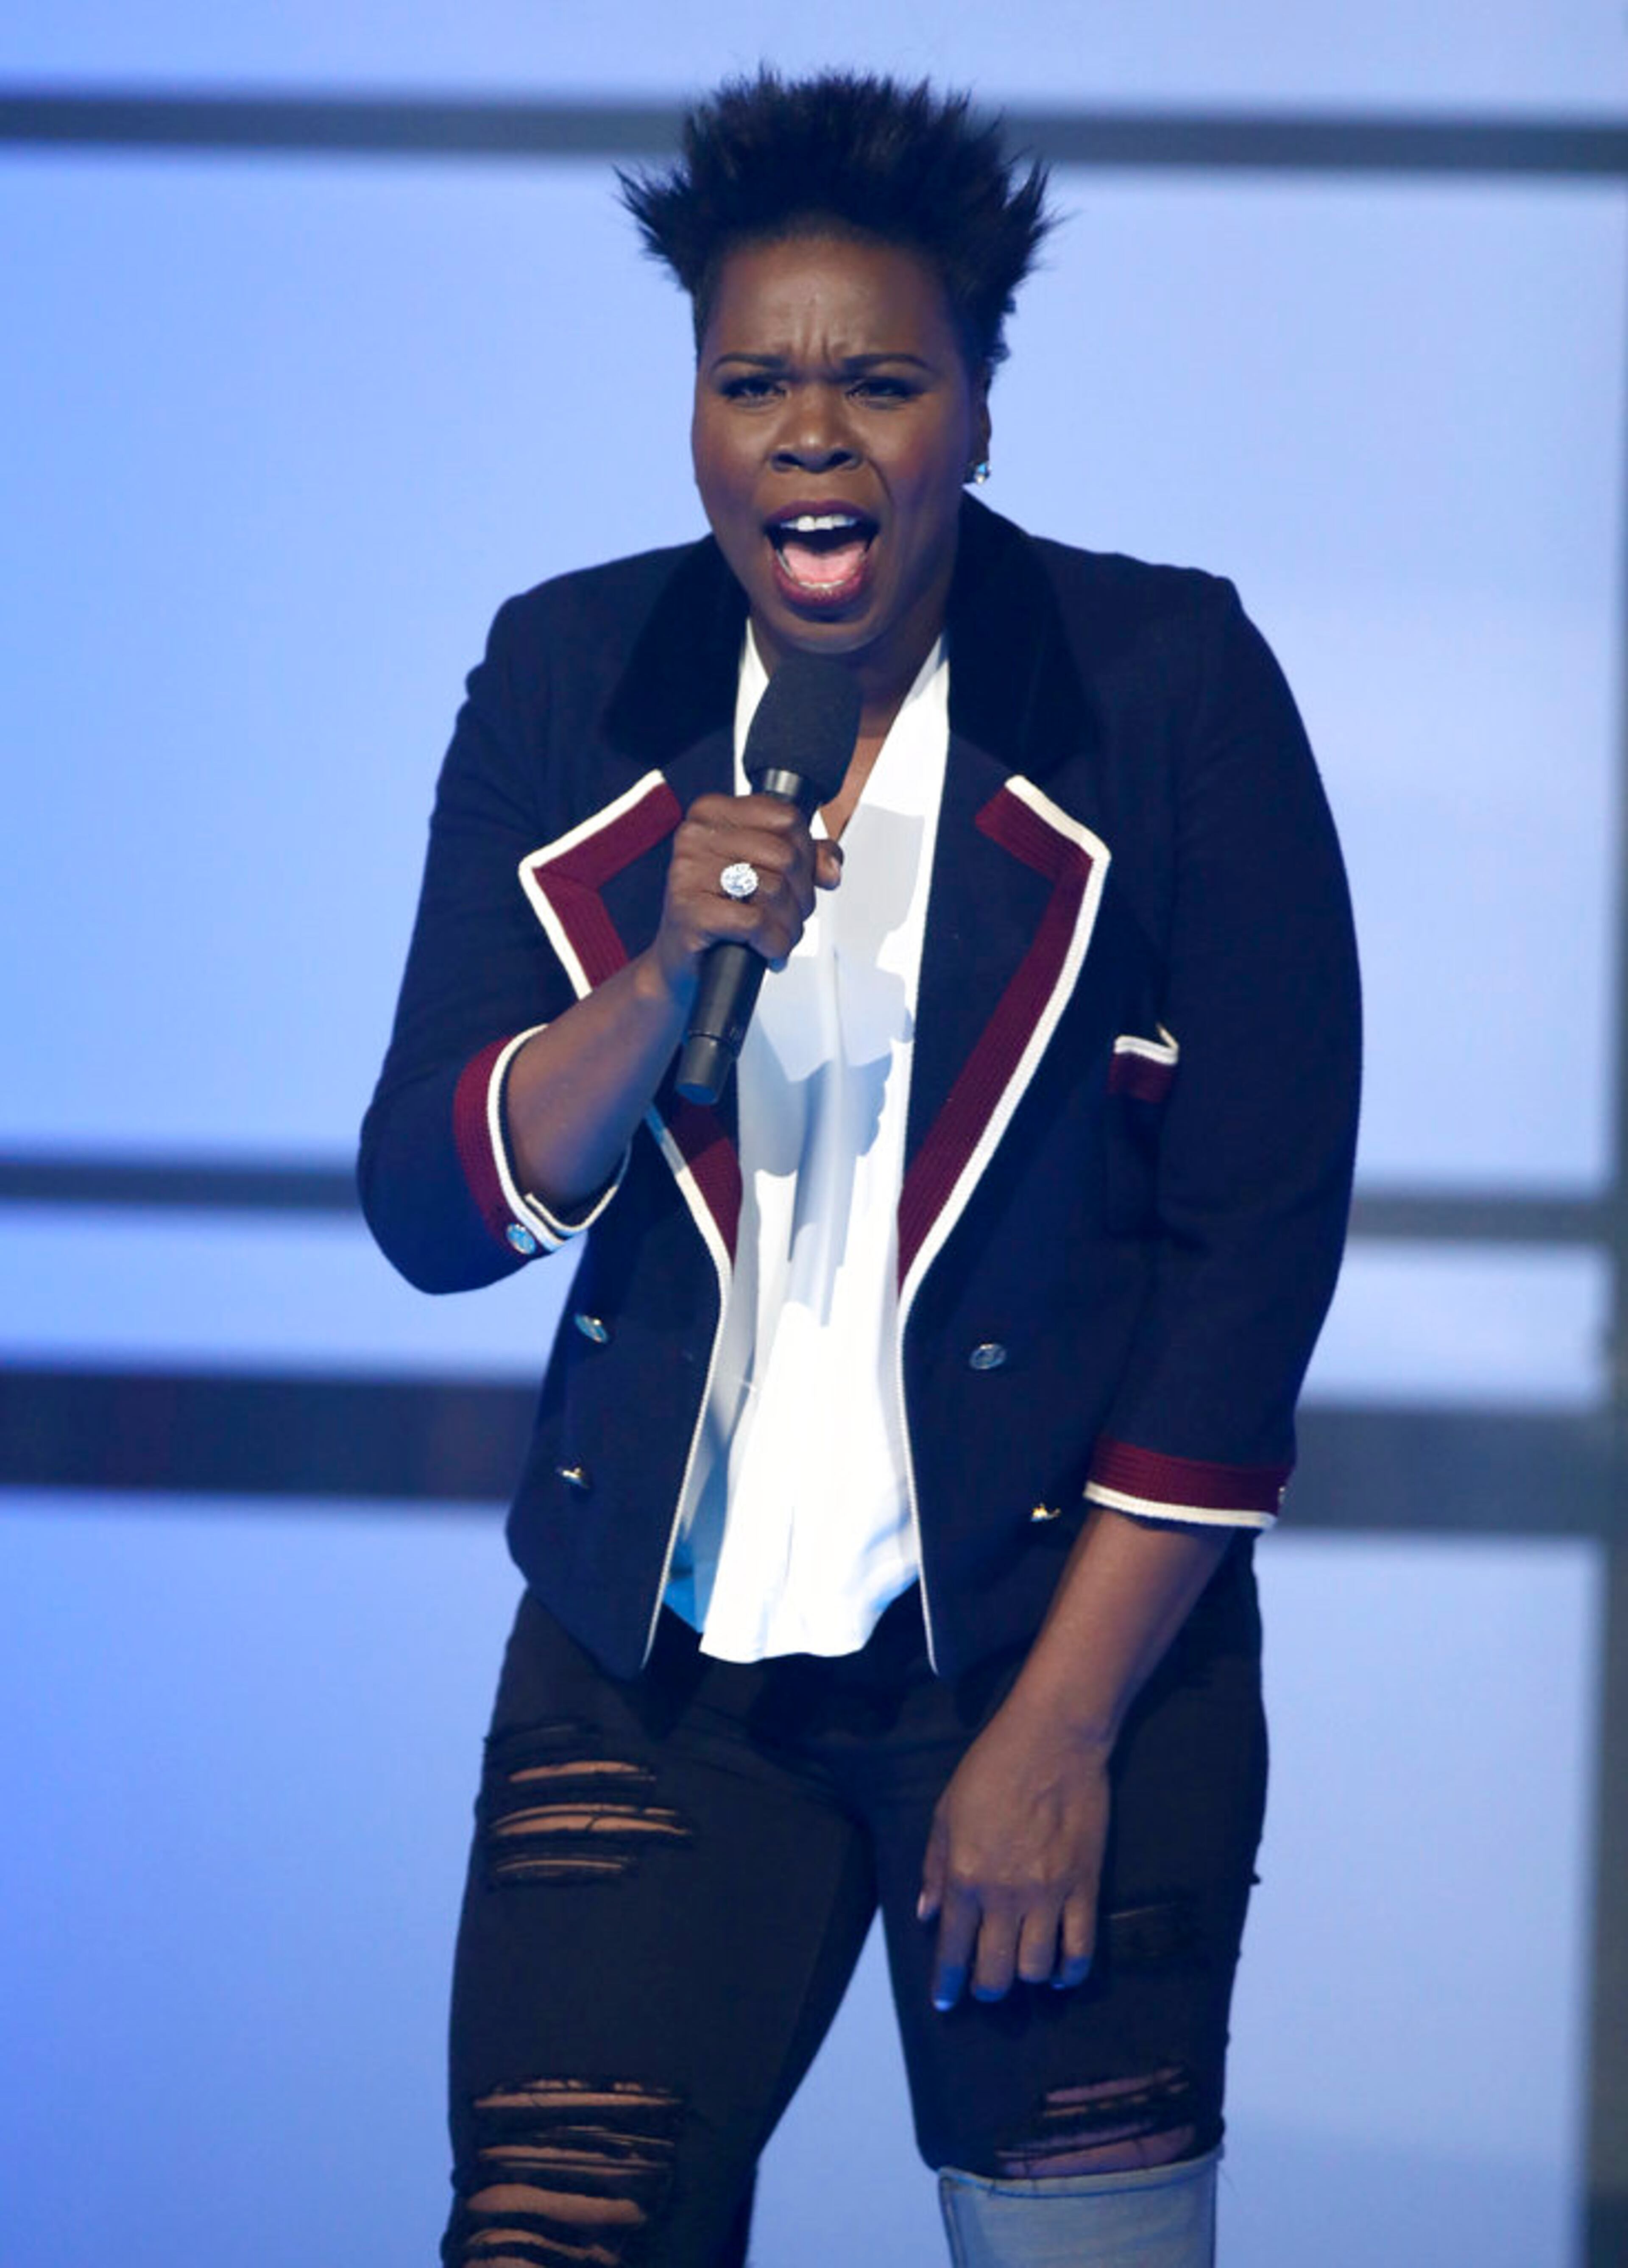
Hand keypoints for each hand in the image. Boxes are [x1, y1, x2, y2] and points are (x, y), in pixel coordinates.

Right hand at [652, 793, 842, 993]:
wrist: (682, 961)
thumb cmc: (721, 911)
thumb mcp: (764, 872)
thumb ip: (804, 856)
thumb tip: (831, 867)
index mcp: (713, 813)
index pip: (787, 817)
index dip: (807, 855)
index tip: (797, 880)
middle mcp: (695, 836)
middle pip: (785, 855)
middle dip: (801, 895)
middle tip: (789, 917)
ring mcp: (687, 873)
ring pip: (774, 889)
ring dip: (789, 925)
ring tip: (778, 936)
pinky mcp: (689, 911)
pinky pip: (756, 922)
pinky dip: (773, 943)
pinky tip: (767, 951)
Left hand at [917, 1696, 1109, 2010]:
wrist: (1053, 1740)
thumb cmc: (991, 1769)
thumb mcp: (946, 1813)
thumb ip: (935, 1868)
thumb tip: (927, 1916)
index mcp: (965, 1877)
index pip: (953, 1951)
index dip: (947, 1984)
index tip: (946, 2000)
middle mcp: (1004, 1896)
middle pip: (995, 1973)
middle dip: (986, 1988)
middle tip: (985, 1984)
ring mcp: (1048, 1895)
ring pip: (1036, 1969)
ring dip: (1025, 1978)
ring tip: (1021, 1967)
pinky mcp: (1084, 1887)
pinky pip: (1080, 1949)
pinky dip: (1069, 1971)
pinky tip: (1060, 1972)